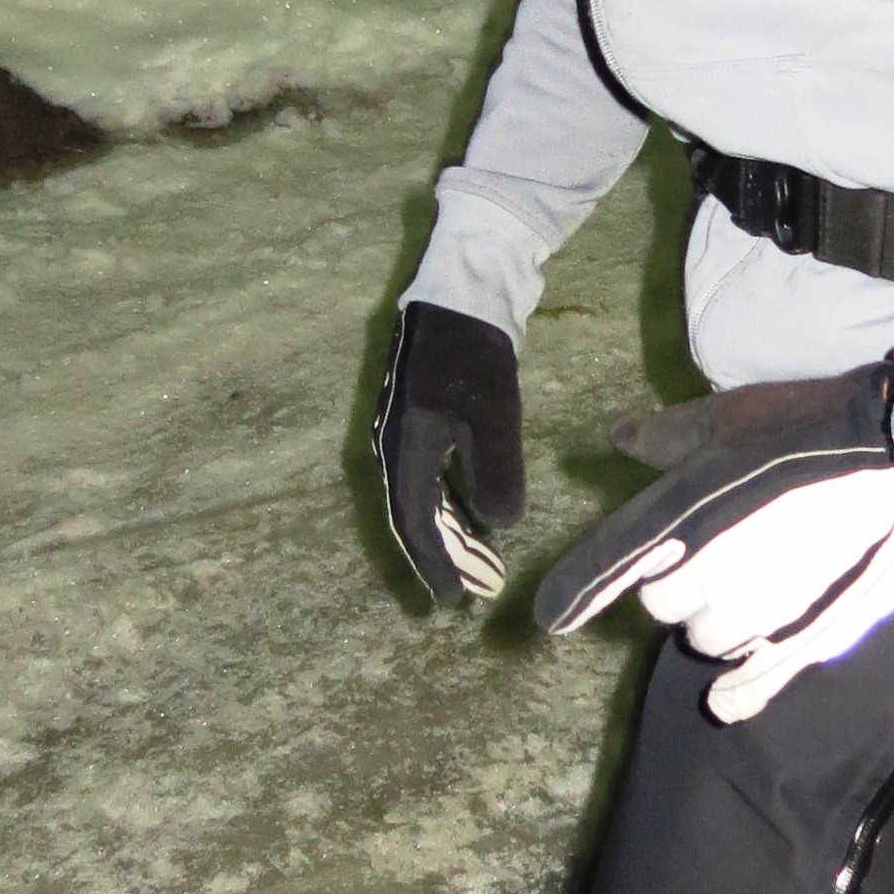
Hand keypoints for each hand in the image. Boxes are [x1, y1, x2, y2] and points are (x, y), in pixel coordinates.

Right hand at [373, 304, 525, 602]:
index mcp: (403, 449)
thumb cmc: (475, 353)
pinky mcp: (425, 419)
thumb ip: (495, 471)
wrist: (463, 293)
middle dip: (443, 555)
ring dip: (449, 531)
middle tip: (474, 590)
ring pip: (423, 497)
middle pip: (414, 515)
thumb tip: (498, 526)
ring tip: (481, 563)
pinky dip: (453, 503)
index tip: (451, 600)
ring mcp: (407, 432)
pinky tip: (478, 516)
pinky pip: (432, 477)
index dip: (433, 564)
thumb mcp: (492, 413)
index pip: (414, 522)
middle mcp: (395, 446)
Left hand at [533, 358, 893, 722]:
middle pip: (664, 604)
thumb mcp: (729, 417)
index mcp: (679, 519)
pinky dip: (742, 694)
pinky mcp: (802, 634)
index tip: (548, 622)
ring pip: (710, 639)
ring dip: (719, 620)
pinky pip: (756, 680)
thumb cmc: (808, 428)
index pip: (609, 566)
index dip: (574, 595)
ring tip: (756, 581)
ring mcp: (756, 611)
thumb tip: (616, 436)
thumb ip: (665, 437)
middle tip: (717, 549)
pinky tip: (728, 704)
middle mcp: (707, 575)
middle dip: (679, 584)